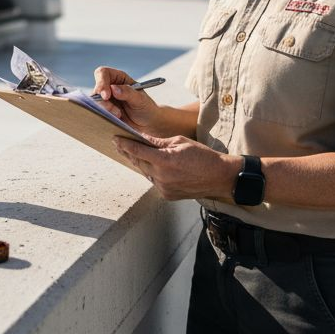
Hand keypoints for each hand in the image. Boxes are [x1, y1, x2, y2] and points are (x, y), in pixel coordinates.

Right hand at [92, 66, 164, 133]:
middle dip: (102, 101)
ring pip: (95, 102)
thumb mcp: (140, 100)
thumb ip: (128, 93)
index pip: (103, 73)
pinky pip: (97, 112)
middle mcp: (109, 87)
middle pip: (96, 89)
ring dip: (105, 110)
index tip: (106, 96)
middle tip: (114, 111)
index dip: (102, 82)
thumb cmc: (146, 108)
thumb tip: (113, 88)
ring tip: (119, 115)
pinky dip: (103, 116)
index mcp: (119, 78)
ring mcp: (105, 100)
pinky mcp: (104, 111)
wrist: (148, 123)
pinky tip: (115, 119)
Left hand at [112, 134, 239, 201]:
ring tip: (134, 153)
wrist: (219, 177)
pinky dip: (152, 173)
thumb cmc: (202, 157)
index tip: (116, 138)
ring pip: (145, 172)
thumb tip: (143, 139)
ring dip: (140, 163)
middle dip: (129, 152)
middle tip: (120, 144)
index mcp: (164, 160)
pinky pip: (154, 181)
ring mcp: (163, 188)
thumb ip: (159, 142)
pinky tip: (152, 166)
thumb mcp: (180, 142)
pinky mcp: (167, 195)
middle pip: (138, 162)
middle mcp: (161, 176)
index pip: (137, 150)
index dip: (124, 144)